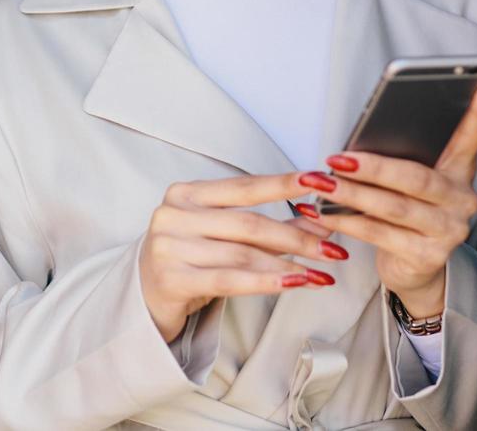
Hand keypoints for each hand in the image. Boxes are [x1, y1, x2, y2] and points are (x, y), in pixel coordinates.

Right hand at [139, 172, 347, 342]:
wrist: (144, 294)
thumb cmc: (187, 257)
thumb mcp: (216, 234)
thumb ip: (258, 226)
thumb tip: (315, 223)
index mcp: (185, 193)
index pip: (243, 187)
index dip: (282, 185)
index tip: (317, 182)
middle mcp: (173, 215)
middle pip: (248, 223)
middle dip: (296, 236)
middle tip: (332, 247)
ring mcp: (169, 247)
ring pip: (243, 254)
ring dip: (288, 264)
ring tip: (320, 273)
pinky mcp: (172, 279)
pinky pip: (229, 280)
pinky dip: (266, 282)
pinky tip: (294, 283)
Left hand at [304, 76, 476, 317]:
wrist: (414, 268)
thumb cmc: (405, 213)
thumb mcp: (408, 184)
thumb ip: (399, 161)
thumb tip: (357, 142)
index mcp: (458, 172)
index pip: (470, 137)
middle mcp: (461, 200)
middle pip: (415, 177)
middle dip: (371, 167)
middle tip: (335, 158)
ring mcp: (449, 230)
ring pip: (393, 207)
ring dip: (351, 194)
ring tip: (319, 184)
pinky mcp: (428, 255)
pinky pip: (380, 234)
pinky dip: (348, 222)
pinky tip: (324, 213)